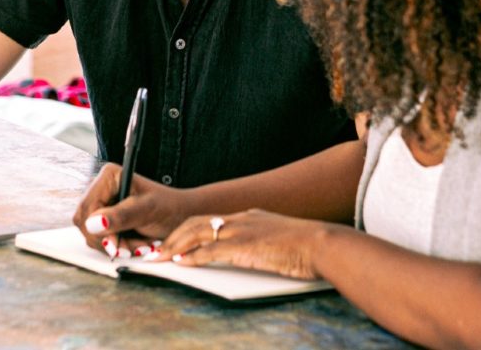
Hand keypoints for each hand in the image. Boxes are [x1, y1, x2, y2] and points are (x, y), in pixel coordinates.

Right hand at [72, 163, 193, 258]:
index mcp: (109, 176)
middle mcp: (101, 188)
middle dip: (108, 240)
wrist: (182, 217)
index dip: (96, 229)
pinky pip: (100, 240)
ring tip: (140, 245)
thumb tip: (93, 223)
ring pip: (91, 234)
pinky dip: (118, 247)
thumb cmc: (169, 207)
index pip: (87, 207)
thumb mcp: (147, 211)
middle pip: (84, 222)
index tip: (114, 245)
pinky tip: (135, 246)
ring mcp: (102, 205)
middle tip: (131, 249)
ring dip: (115, 246)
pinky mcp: (106, 220)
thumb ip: (121, 216)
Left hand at [158, 209, 328, 279]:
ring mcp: (242, 231)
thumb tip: (251, 253)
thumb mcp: (278, 239)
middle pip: (197, 222)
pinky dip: (192, 257)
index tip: (174, 241)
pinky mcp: (245, 246)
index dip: (188, 230)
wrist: (323, 244)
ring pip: (198, 233)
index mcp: (249, 217)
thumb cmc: (308, 246)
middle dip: (174, 237)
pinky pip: (211, 250)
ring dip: (175, 246)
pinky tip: (181, 264)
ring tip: (160, 258)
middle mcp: (242, 219)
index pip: (210, 220)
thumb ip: (260, 242)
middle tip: (157, 250)